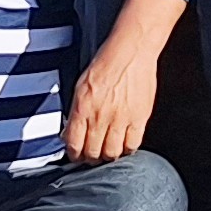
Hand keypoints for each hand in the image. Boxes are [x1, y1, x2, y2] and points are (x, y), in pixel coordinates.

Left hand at [67, 37, 163, 162]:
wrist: (131, 51)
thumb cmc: (106, 63)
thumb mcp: (81, 86)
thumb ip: (75, 112)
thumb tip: (71, 132)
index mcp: (82, 108)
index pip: (74, 145)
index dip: (74, 155)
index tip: (76, 155)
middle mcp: (100, 116)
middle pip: (93, 153)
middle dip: (90, 158)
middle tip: (92, 156)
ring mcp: (121, 119)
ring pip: (112, 153)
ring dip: (109, 156)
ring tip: (108, 151)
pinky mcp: (139, 118)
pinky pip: (133, 144)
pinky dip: (127, 148)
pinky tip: (124, 143)